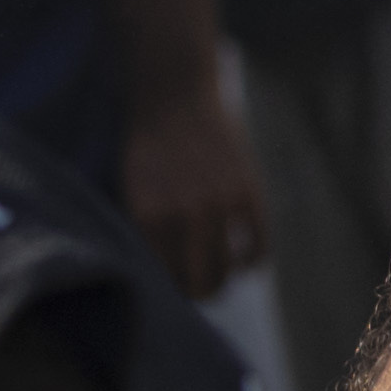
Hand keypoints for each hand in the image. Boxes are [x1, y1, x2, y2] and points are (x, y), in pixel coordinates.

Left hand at [119, 60, 270, 298]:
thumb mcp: (132, 192)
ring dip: (225, 279)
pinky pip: (258, 247)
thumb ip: (147, 232)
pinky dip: (253, 261)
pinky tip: (246, 259)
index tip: (176, 292)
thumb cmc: (148, 149)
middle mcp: (185, 214)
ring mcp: (220, 203)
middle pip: (200, 282)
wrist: (174, 97)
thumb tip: (165, 276)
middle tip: (200, 290)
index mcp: (149, 217)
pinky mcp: (248, 191)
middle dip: (200, 292)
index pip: (165, 280)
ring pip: (228, 269)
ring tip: (222, 275)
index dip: (172, 293)